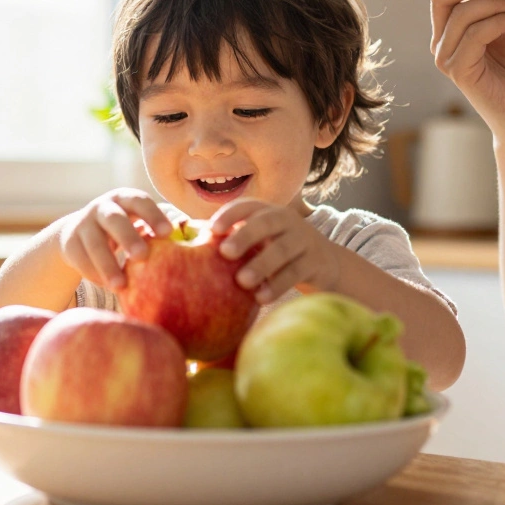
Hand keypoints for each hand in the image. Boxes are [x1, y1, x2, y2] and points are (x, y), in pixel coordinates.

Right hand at [58, 189, 172, 289]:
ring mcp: (84, 225)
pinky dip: (95, 275)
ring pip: (94, 244)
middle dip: (128, 236)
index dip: (153, 215)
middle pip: (114, 220)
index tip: (168, 232)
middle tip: (142, 256)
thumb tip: (198, 235)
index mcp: (125, 199)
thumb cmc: (124, 229)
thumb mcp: (138, 221)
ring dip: (107, 265)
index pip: (139, 201)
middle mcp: (102, 208)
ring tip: (121, 286)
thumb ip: (160, 228)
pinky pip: (82, 260)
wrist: (78, 234)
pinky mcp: (70, 243)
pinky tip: (108, 287)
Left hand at [210, 198, 339, 303]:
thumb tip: (181, 230)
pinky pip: (296, 272)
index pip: (246, 207)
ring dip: (261, 265)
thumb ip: (225, 235)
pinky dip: (278, 285)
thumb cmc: (274, 248)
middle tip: (225, 253)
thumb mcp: (256, 238)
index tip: (211, 230)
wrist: (324, 262)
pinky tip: (261, 297)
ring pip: (282, 249)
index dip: (229, 215)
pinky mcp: (316, 262)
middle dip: (245, 236)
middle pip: (266, 223)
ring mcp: (304, 239)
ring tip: (242, 281)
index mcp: (266, 211)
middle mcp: (286, 220)